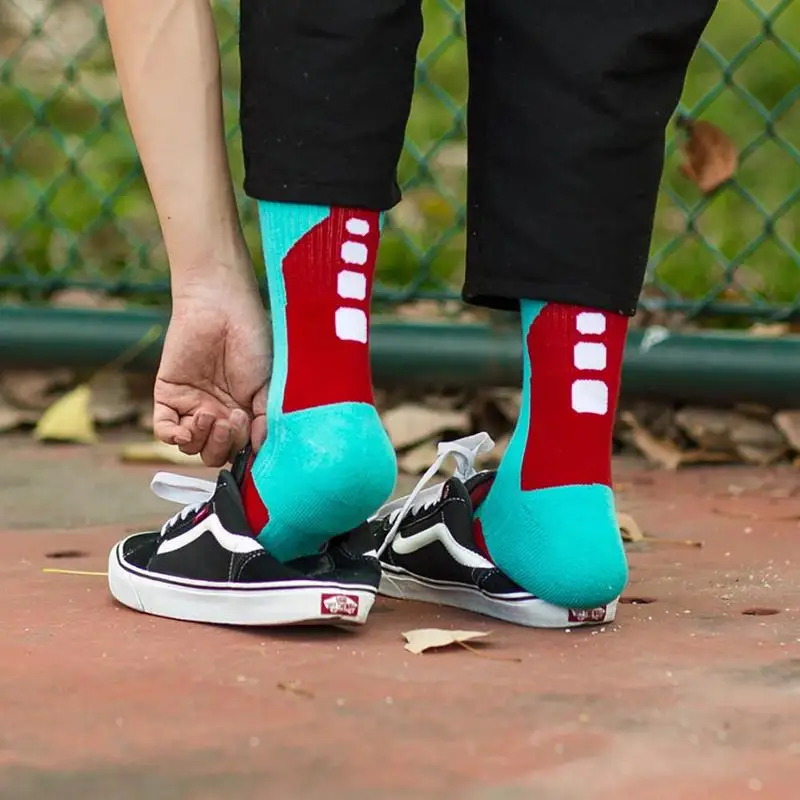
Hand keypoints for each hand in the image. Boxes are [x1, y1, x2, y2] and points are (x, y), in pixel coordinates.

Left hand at [153, 276, 268, 466]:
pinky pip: (164, 430)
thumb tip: (259, 450)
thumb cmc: (252, 340)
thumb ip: (264, 419)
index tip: (252, 434)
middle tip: (232, 419)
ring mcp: (192, 406)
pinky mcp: (168, 395)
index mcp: (243, 414)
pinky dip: (174, 436)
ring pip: (190, 447)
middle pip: (214, 453)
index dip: (244, 451)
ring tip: (212, 416)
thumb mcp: (268, 384)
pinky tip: (187, 428)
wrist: (221, 308)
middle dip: (223, 445)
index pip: (239, 449)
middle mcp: (217, 414)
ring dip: (202, 440)